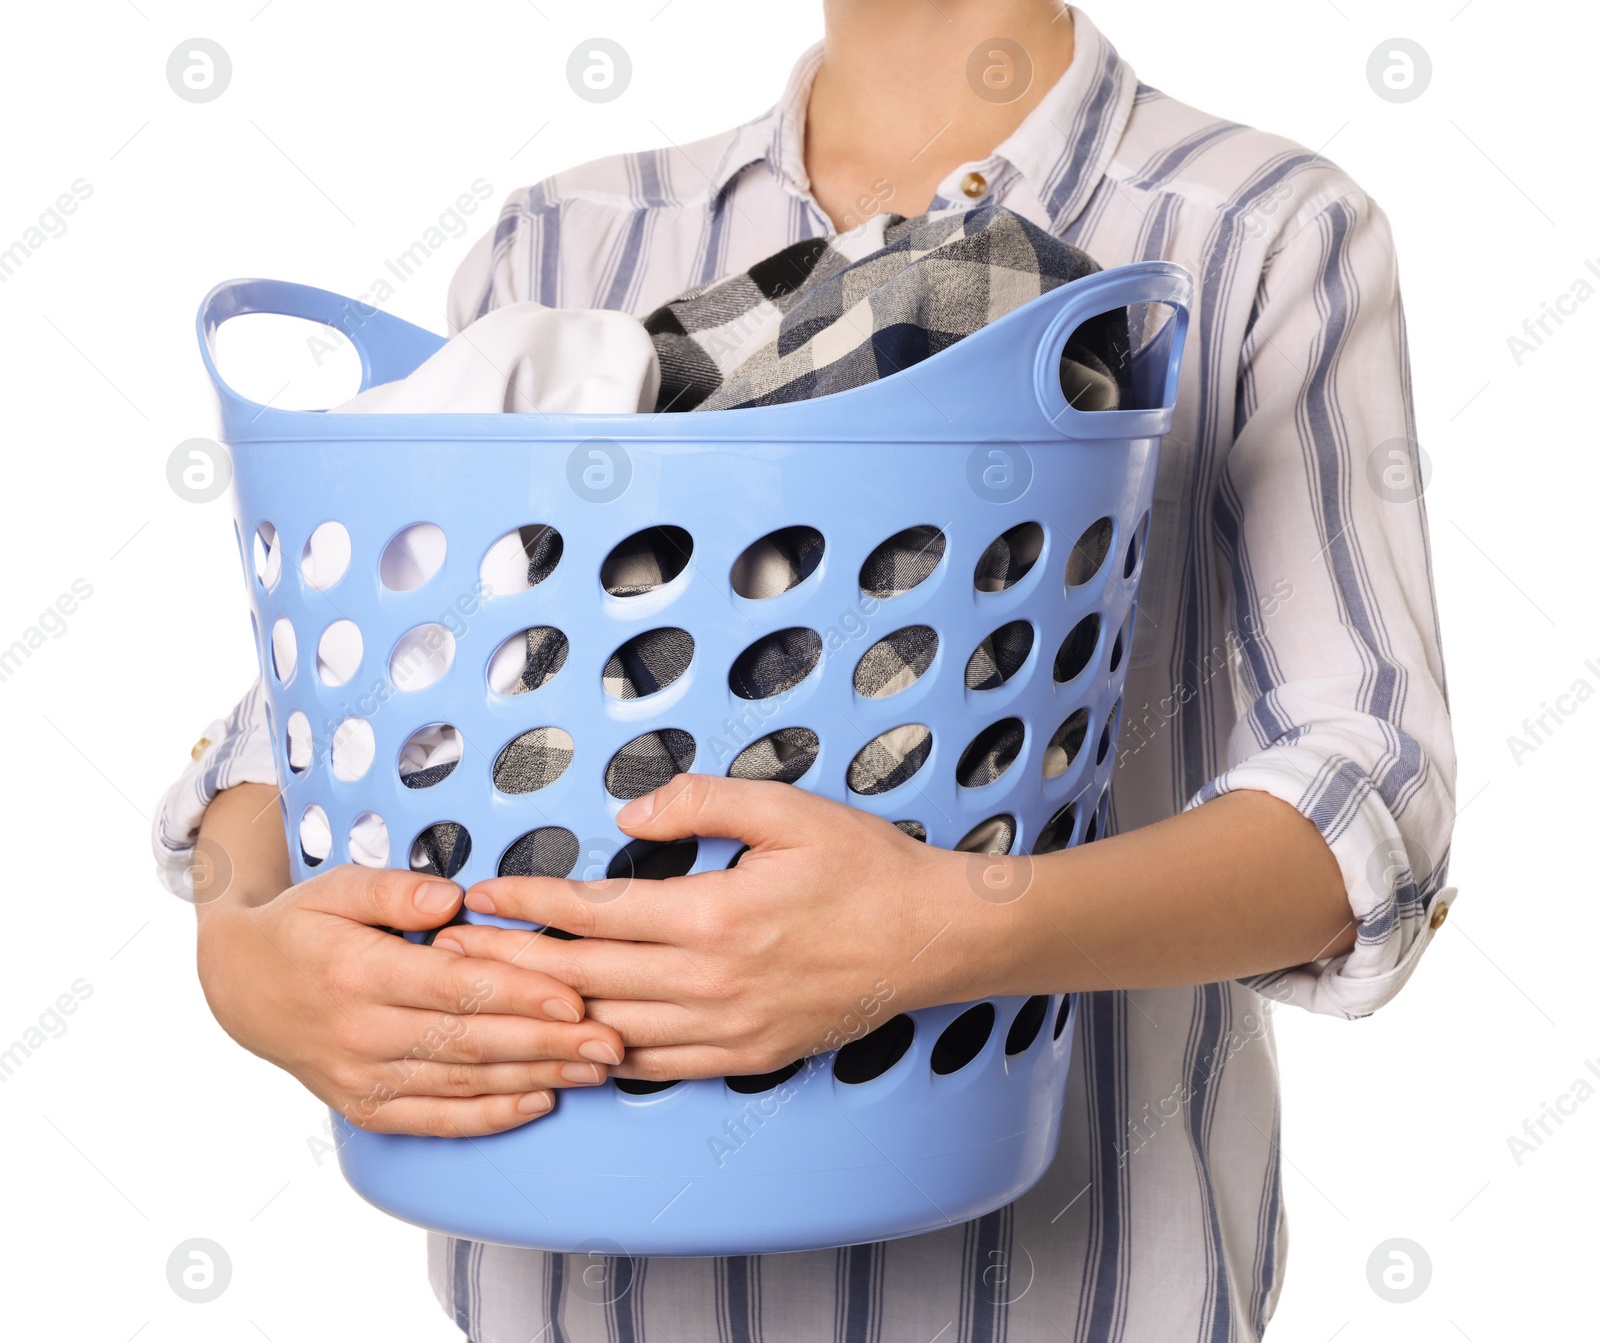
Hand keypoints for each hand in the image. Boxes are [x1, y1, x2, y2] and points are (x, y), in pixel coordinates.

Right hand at [196, 862, 625, 1135]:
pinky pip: (435, 1120)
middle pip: (470, 1041)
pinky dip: (489, 1117)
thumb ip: (396, 889)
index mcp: (357, 972)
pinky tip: (538, 1103)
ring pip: (462, 1083)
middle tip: (611, 1041)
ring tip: (596, 1069)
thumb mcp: (337, 886)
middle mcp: (360, 1033)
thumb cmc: (303, 926)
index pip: (455, 987)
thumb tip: (451, 896)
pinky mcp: (365, 1108)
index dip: (519, 993)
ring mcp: (362, 1078)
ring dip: (535, 1079)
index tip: (575, 996)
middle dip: (548, 1043)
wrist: (238, 988)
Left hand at [440, 776, 977, 1081]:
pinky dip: (604, 1058)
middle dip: (508, 966)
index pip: (592, 914)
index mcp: (712, 916)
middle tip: (450, 957)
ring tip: (492, 1005)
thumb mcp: (788, 810)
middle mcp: (709, 983)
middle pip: (581, 979)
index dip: (526, 905)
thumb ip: (701, 804)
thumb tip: (629, 818)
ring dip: (544, 1019)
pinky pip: (657, 1067)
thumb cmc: (865, 868)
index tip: (479, 898)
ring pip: (609, 1033)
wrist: (933, 939)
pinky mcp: (748, 1057)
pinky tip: (574, 1047)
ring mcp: (728, 1029)